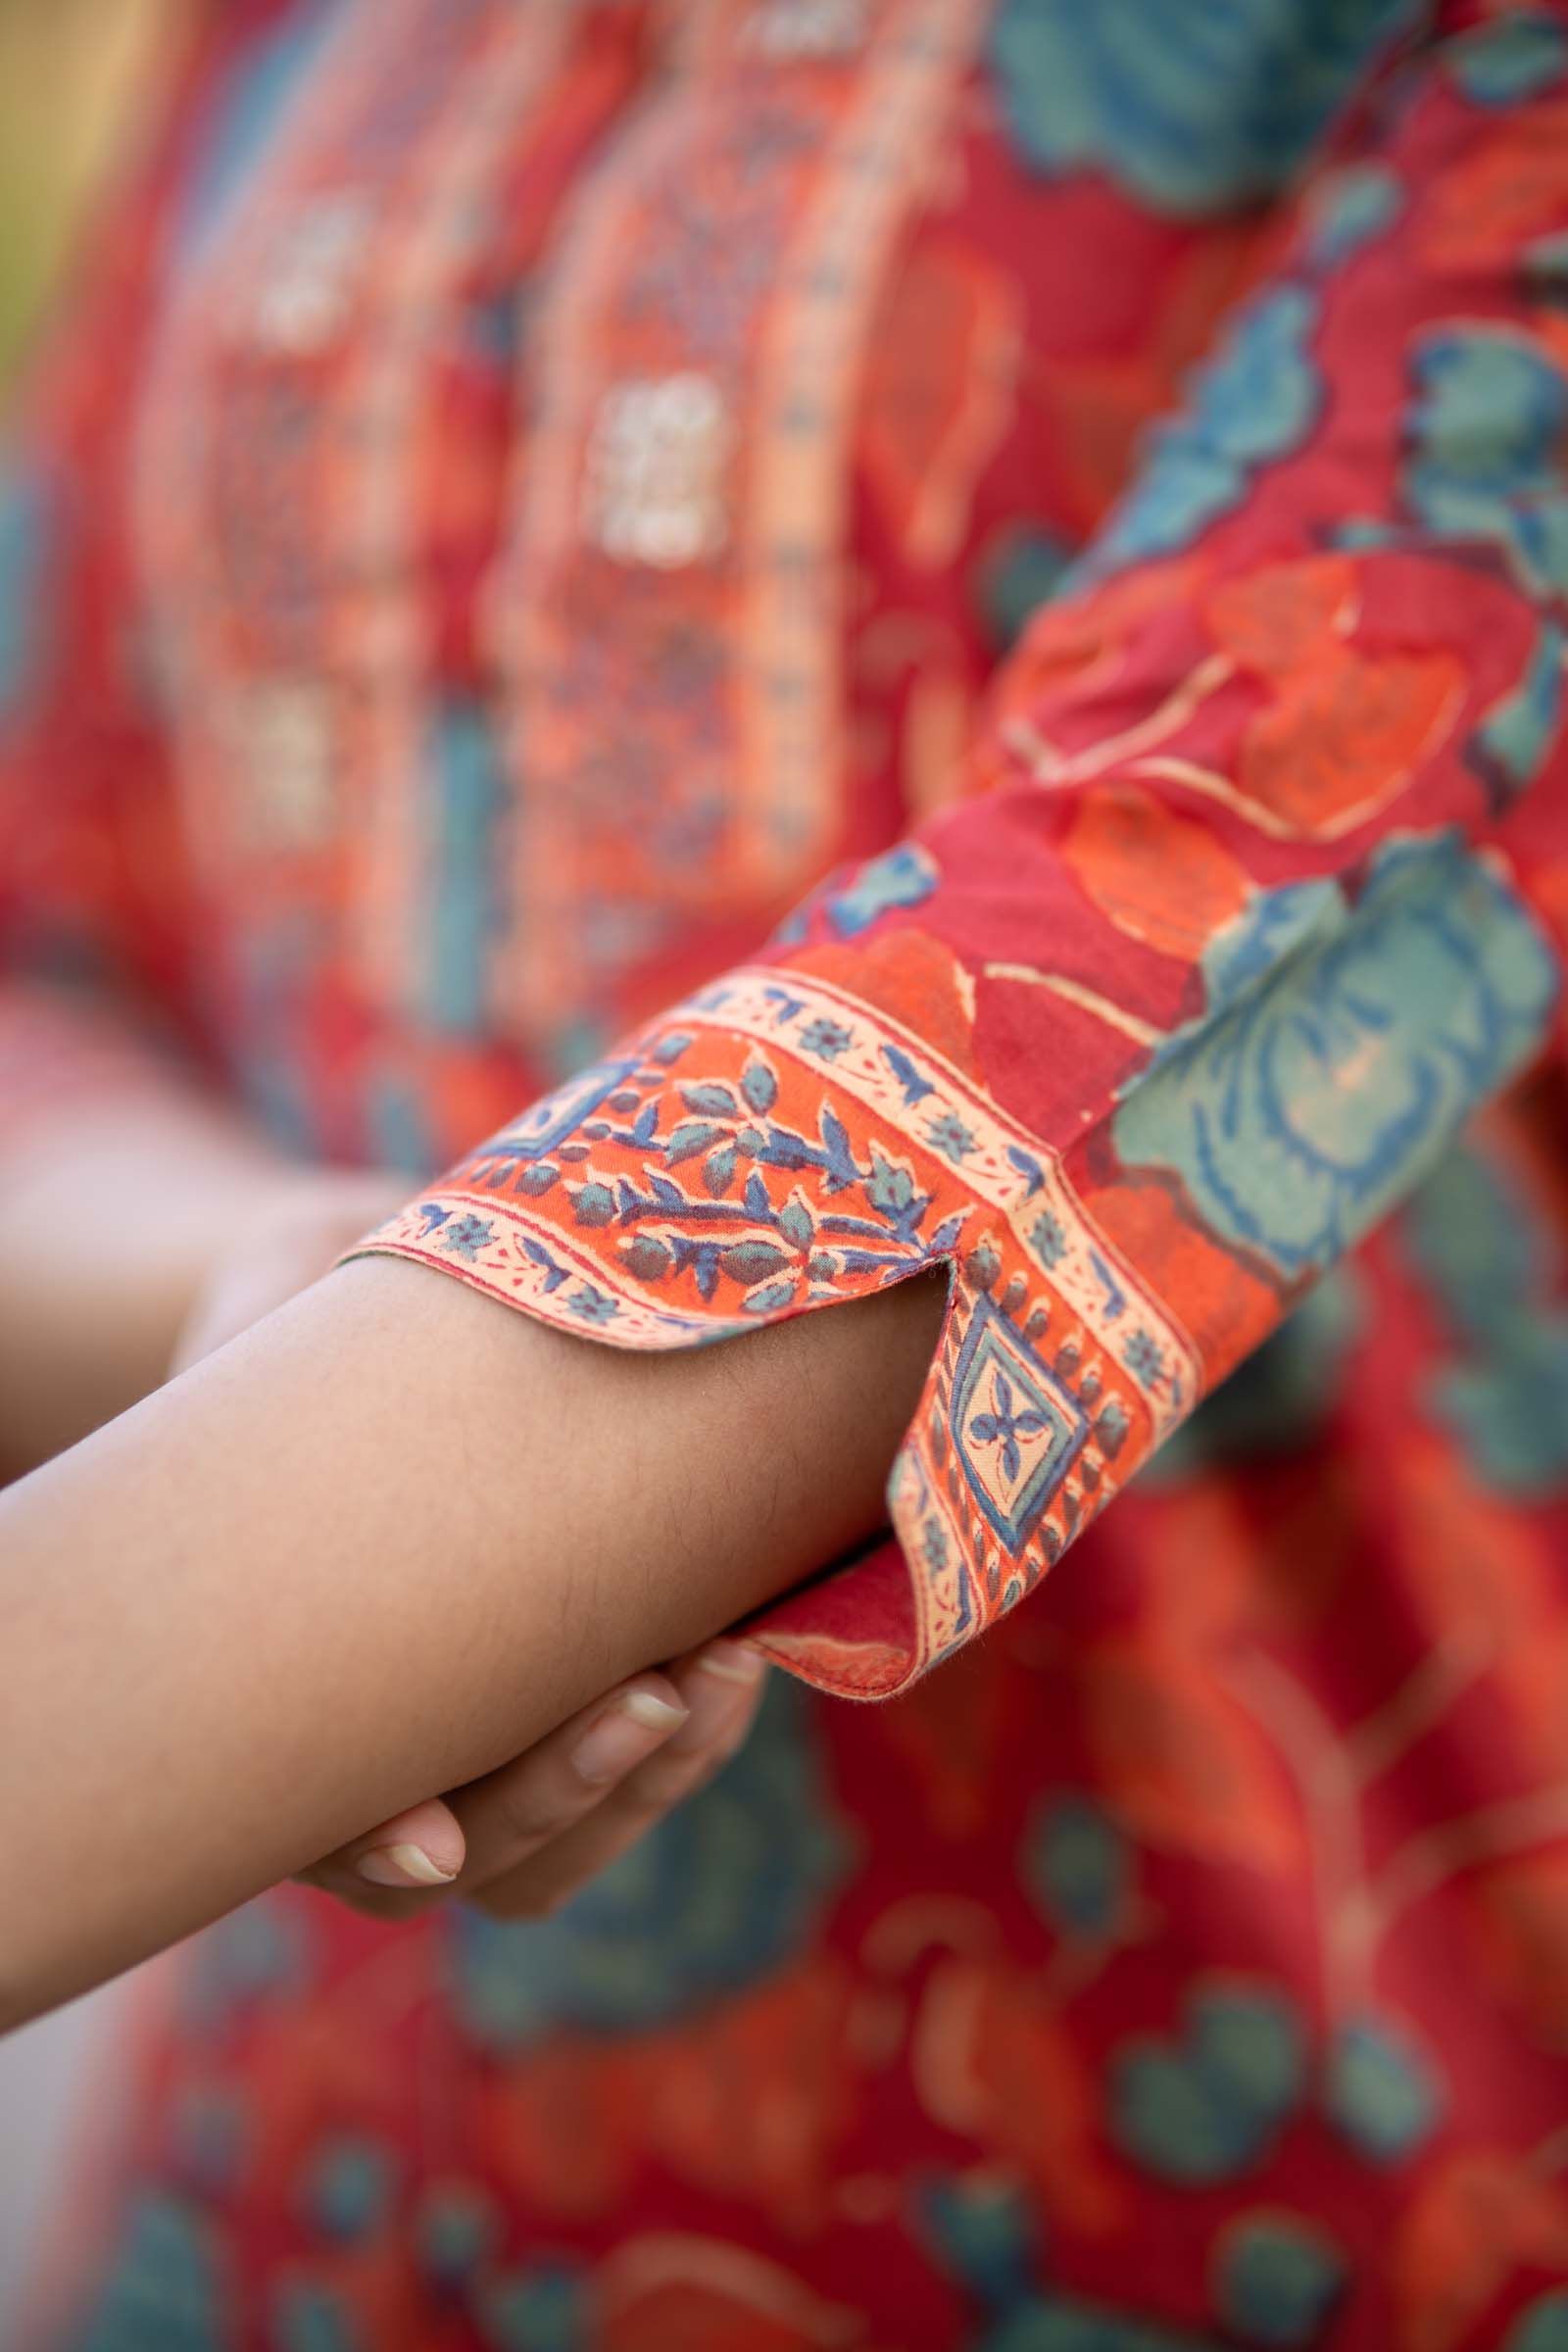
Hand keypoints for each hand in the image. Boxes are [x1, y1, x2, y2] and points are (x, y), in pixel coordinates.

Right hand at [171, 1167, 769, 1922]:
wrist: (366, 1317)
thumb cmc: (287, 1329)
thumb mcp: (264, 1343)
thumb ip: (271, 1383)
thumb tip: (271, 1380)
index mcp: (267, 1698)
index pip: (313, 1834)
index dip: (369, 1848)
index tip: (430, 1840)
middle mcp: (372, 1753)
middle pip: (472, 1859)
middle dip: (563, 1792)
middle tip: (649, 1696)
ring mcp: (476, 1746)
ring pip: (559, 1848)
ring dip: (650, 1779)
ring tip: (724, 1667)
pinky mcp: (570, 1700)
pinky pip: (634, 1775)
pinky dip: (695, 1733)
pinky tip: (746, 1648)